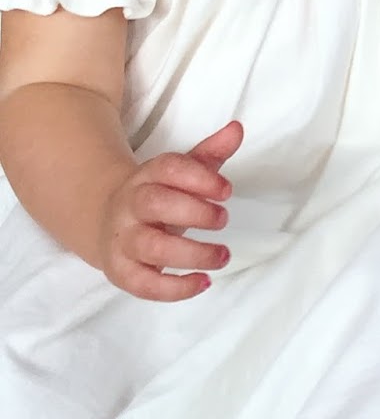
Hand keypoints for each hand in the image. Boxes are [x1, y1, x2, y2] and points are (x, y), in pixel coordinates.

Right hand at [95, 120, 240, 300]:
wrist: (104, 221)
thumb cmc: (159, 195)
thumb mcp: (181, 172)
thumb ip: (210, 153)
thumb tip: (237, 129)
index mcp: (147, 176)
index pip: (169, 168)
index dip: (200, 178)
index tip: (228, 191)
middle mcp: (130, 205)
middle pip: (156, 204)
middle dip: (195, 212)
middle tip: (224, 219)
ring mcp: (122, 240)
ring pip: (149, 246)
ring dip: (190, 253)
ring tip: (222, 255)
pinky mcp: (120, 271)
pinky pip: (142, 283)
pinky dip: (172, 289)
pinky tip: (203, 283)